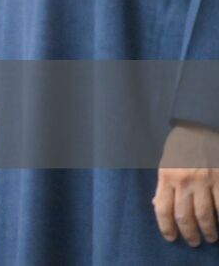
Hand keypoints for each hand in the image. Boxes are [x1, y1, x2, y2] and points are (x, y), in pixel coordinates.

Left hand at [155, 122, 218, 245]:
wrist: (199, 126)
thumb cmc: (181, 145)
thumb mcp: (165, 163)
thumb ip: (164, 184)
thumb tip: (158, 205)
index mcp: (166, 176)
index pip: (162, 208)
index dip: (166, 226)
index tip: (171, 237)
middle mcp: (184, 181)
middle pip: (185, 216)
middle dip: (189, 233)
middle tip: (193, 242)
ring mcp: (204, 181)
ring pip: (205, 215)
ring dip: (208, 230)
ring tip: (210, 238)